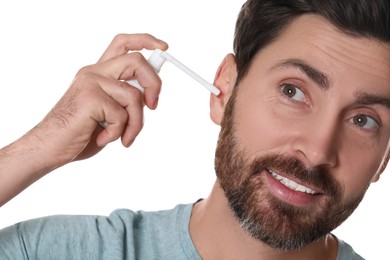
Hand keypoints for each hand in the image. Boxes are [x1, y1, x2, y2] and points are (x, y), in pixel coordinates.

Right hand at [34, 33, 167, 164]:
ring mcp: (91, 83)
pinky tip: (102, 139)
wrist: (50, 148)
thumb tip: (150, 96)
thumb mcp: (109, 112)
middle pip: (136, 61)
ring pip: (133, 96)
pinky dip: (117, 133)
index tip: (162, 47)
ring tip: (123, 137)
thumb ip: (125, 99)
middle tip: (153, 106)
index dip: (145, 41)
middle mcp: (94, 72)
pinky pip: (121, 115)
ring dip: (135, 123)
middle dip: (153, 84)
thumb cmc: (80, 132)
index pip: (123, 44)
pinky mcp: (90, 97)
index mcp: (99, 73)